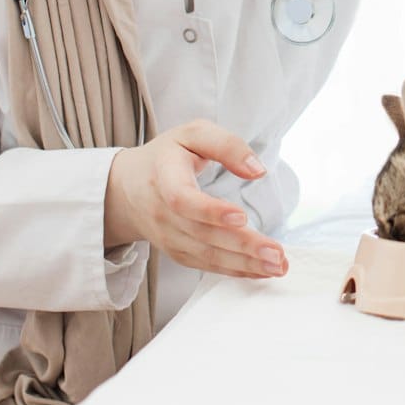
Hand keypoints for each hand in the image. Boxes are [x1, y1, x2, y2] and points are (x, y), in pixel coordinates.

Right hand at [104, 119, 287, 278]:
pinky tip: (261, 270)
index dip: (210, 211)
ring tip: (277, 265)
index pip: (183, 199)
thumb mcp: (193, 134)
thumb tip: (257, 169)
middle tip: (276, 253)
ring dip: (245, 264)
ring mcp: (168, 237)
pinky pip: (207, 265)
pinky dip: (235, 270)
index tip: (242, 216)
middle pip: (203, 234)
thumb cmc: (167, 156)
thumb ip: (226, 145)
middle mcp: (163, 212)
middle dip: (243, 246)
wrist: (127, 188)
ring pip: (207, 255)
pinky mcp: (178, 252)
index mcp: (164, 176)